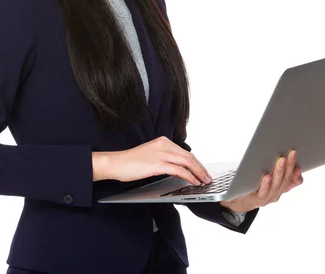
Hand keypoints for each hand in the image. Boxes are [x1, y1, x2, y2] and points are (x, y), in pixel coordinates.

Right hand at [95, 136, 213, 185]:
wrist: (116, 163)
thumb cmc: (130, 162)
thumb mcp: (151, 156)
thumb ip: (165, 158)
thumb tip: (179, 169)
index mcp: (163, 141)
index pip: (185, 152)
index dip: (196, 163)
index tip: (202, 171)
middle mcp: (164, 145)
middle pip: (189, 156)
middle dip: (200, 168)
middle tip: (208, 177)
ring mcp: (162, 154)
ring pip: (187, 162)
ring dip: (198, 173)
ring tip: (204, 181)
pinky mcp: (158, 164)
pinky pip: (179, 170)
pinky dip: (189, 177)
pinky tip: (194, 182)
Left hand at [220, 149, 303, 213]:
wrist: (240, 200)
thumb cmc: (256, 184)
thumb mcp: (270, 177)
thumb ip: (278, 169)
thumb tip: (285, 156)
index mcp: (282, 187)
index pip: (295, 182)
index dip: (298, 174)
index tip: (300, 164)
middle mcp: (277, 193)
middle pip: (285, 180)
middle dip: (289, 166)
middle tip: (292, 153)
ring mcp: (267, 197)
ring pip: (276, 185)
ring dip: (279, 172)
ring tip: (281, 160)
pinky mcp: (256, 199)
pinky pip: (263, 192)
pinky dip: (266, 184)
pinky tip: (267, 176)